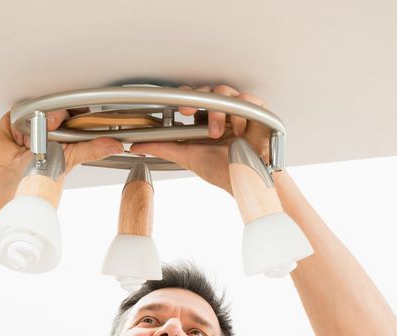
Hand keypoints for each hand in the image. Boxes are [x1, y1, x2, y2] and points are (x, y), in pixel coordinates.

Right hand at [0, 110, 122, 182]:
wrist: (10, 177)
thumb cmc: (38, 173)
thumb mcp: (70, 159)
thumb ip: (92, 149)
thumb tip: (115, 147)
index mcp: (70, 132)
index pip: (81, 113)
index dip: (82, 112)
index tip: (83, 115)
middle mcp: (54, 124)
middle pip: (63, 106)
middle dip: (60, 115)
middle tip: (55, 128)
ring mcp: (36, 119)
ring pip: (44, 105)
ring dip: (41, 120)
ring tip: (38, 139)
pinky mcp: (18, 116)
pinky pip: (23, 108)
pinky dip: (24, 121)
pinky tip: (23, 136)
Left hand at [126, 84, 273, 195]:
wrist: (245, 183)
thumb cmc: (222, 171)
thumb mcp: (188, 157)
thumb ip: (163, 148)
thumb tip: (138, 145)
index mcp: (206, 121)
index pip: (194, 99)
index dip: (186, 98)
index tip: (180, 108)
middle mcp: (223, 114)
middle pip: (209, 92)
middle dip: (200, 101)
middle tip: (190, 112)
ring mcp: (240, 114)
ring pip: (227, 94)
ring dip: (219, 112)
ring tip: (217, 132)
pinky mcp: (258, 116)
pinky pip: (251, 101)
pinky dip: (242, 112)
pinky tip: (238, 130)